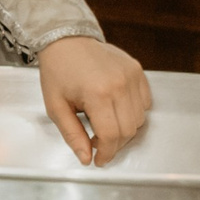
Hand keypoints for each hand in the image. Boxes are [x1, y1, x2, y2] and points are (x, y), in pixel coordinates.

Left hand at [37, 36, 151, 165]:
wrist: (66, 40)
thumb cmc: (57, 71)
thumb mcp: (55, 106)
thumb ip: (72, 134)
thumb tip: (86, 158)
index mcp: (97, 94)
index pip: (111, 135)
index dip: (106, 153)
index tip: (98, 160)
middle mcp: (120, 84)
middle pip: (128, 130)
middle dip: (114, 144)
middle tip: (98, 143)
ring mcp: (132, 76)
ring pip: (139, 119)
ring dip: (124, 129)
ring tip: (104, 124)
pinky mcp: (138, 70)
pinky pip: (144, 102)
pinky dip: (133, 112)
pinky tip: (115, 109)